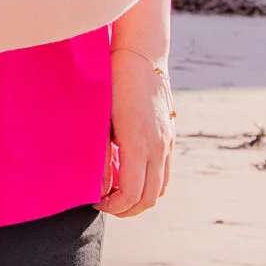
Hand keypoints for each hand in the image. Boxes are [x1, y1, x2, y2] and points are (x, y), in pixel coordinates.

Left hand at [100, 47, 173, 217]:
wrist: (139, 56)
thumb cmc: (111, 86)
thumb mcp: (101, 122)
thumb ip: (102, 157)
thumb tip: (102, 187)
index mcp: (138, 145)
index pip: (131, 194)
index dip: (113, 207)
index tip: (96, 202)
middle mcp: (157, 147)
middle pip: (148, 199)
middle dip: (126, 209)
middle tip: (105, 205)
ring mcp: (166, 143)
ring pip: (160, 189)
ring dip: (140, 199)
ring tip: (117, 195)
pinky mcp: (169, 137)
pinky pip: (165, 173)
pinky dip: (151, 185)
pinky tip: (131, 177)